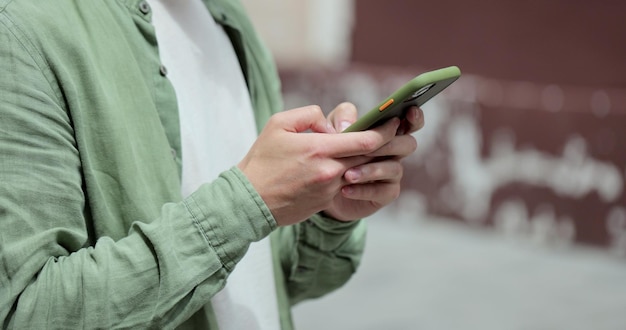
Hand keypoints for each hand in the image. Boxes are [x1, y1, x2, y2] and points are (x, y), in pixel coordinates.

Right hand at [237, 105, 400, 225]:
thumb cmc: (262, 161)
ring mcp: (329, 189)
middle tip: (398, 133)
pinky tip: (354, 167)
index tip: (395, 121)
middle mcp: (329, 171)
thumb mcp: (278, 125)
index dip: (386, 130)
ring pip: (361, 172)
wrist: (249, 201)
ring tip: (379, 148)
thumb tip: (330, 123)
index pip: (366, 140)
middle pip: (371, 156)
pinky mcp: (325, 202)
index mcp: (319, 148)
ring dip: (372, 161)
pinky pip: (346, 185)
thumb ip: (309, 115)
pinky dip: (353, 175)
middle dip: (388, 144)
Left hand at [322, 104, 422, 220]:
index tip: (410, 111)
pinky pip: (382, 191)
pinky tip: (345, 189)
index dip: (414, 117)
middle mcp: (394, 152)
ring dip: (370, 170)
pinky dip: (363, 190)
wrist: (321, 187)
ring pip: (394, 168)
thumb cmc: (331, 152)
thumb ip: (339, 119)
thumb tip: (346, 127)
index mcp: (386, 133)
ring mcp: (392, 174)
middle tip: (369, 147)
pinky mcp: (385, 194)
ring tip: (347, 175)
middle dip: (390, 144)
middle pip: (408, 144)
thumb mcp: (331, 129)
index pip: (409, 121)